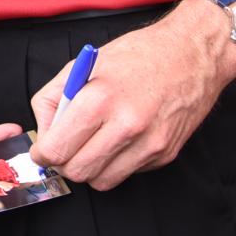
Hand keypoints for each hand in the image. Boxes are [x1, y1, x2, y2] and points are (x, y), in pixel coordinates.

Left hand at [28, 0, 235, 190]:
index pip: (56, 150)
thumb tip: (42, 133)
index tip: (43, 150)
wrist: (193, 53)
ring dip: (91, 167)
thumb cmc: (137, 54)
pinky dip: (118, 163)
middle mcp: (126, 125)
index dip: (42, 154)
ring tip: (95, 143)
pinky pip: (127, 174)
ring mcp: (150, 143)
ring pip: (101, 182)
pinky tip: (123, 138)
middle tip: (68, 147)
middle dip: (65, 163)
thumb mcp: (83, 65)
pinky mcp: (166, 154)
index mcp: (99, 99)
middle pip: (77, 172)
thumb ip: (53, 99)